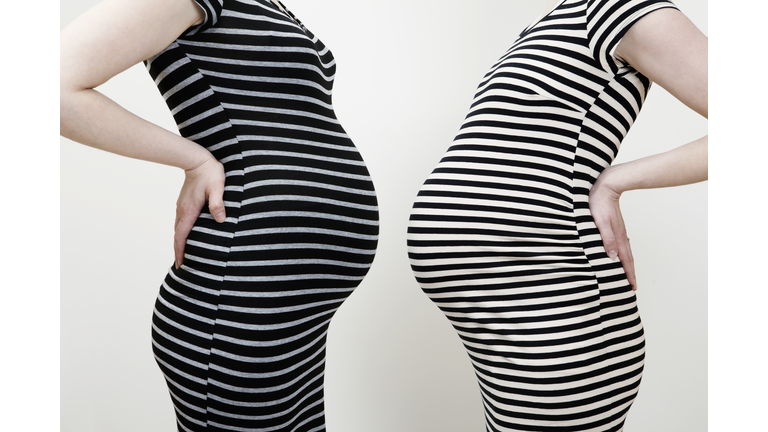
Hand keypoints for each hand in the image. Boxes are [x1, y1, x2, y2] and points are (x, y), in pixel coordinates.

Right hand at [174, 156, 225, 268]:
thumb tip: (220, 219)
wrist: (197, 159)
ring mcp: (181, 207)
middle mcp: (182, 210)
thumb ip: (218, 203)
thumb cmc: (210, 173)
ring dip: (179, 242)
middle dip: (178, 250)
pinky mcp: (184, 203)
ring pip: (178, 229)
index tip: (180, 263)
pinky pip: (181, 222)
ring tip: (183, 254)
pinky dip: (181, 233)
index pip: (182, 235)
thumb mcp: (217, 187)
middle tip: (181, 265)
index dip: (180, 251)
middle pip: (178, 235)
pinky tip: (187, 236)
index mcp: (189, 210)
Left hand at [589, 165, 635, 289]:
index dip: (628, 274)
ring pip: (625, 251)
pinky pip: (621, 244)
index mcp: (617, 237)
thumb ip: (606, 239)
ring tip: (628, 274)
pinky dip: (623, 254)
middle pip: (627, 258)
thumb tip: (612, 257)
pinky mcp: (615, 226)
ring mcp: (619, 230)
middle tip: (632, 286)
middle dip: (630, 273)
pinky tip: (619, 254)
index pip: (624, 260)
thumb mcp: (600, 222)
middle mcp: (620, 235)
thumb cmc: (598, 203)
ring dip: (627, 264)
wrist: (606, 185)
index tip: (632, 287)